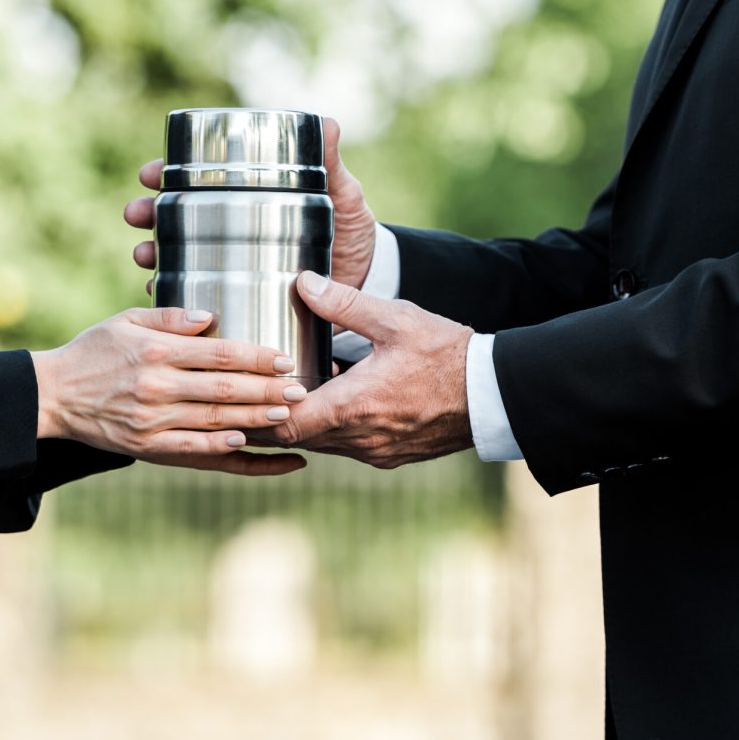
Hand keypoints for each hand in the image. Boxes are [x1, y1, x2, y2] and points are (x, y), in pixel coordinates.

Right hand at [31, 307, 306, 475]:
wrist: (53, 396)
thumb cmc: (94, 351)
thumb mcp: (126, 321)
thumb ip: (170, 316)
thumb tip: (210, 315)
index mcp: (156, 351)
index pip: (219, 354)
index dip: (257, 357)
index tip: (286, 359)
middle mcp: (157, 387)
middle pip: (225, 390)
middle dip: (268, 390)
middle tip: (301, 390)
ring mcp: (153, 421)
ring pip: (216, 422)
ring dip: (256, 420)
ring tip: (289, 416)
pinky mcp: (148, 448)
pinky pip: (194, 450)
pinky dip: (224, 449)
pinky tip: (251, 444)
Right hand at [123, 118, 377, 291]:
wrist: (366, 279)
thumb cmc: (350, 229)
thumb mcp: (340, 193)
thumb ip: (331, 162)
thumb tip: (329, 122)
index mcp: (248, 196)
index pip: (196, 179)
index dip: (165, 174)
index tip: (149, 174)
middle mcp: (232, 227)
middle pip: (175, 216)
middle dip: (148, 213)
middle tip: (139, 215)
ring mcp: (231, 262)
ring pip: (176, 255)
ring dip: (152, 253)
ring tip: (145, 257)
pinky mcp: (239, 295)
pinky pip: (196, 295)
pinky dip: (176, 295)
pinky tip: (164, 293)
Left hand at [264, 272, 473, 467]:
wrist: (493, 394)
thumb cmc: (446, 355)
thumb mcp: (395, 319)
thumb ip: (344, 303)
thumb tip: (304, 283)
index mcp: (353, 406)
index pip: (283, 425)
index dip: (256, 412)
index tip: (244, 391)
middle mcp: (359, 439)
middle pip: (295, 439)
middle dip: (271, 417)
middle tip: (252, 392)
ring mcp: (375, 453)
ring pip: (320, 444)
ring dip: (302, 421)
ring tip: (289, 391)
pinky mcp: (390, 456)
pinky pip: (346, 447)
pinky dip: (330, 427)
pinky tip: (334, 399)